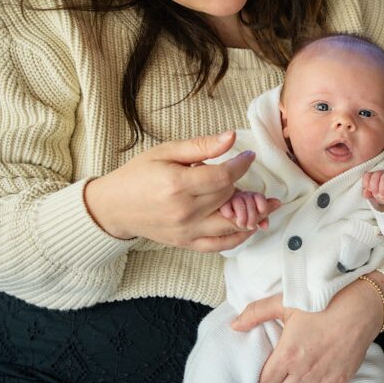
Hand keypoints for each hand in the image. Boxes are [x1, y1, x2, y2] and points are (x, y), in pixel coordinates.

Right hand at [85, 131, 267, 251]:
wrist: (115, 206)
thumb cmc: (139, 174)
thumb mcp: (166, 151)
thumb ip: (201, 146)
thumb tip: (232, 138)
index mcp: (178, 185)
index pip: (223, 177)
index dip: (241, 165)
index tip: (248, 157)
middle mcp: (184, 211)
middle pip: (228, 198)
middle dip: (242, 186)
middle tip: (249, 179)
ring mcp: (186, 231)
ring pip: (231, 224)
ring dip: (252, 214)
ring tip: (269, 204)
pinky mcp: (186, 243)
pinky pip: (220, 245)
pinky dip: (239, 236)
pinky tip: (251, 225)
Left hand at [230, 271, 383, 382]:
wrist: (360, 309)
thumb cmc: (323, 303)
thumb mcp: (286, 302)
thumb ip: (256, 313)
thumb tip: (234, 325)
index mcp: (288, 356)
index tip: (257, 378)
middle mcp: (303, 373)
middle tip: (271, 379)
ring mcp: (322, 381)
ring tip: (288, 382)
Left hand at [362, 169, 383, 206]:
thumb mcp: (375, 196)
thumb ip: (369, 194)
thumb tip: (365, 193)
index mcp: (375, 176)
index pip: (367, 175)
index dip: (366, 182)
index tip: (368, 189)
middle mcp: (383, 173)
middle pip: (376, 175)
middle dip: (375, 186)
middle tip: (376, 195)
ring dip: (383, 187)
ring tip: (383, 195)